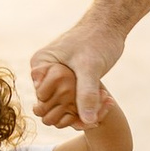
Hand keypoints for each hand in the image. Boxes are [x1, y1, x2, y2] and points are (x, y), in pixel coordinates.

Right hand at [31, 13, 125, 130]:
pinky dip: (90, 108)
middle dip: (77, 110)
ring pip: (64, 110)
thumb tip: (87, 122)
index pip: (43, 100)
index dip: (65, 102)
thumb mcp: (91, 67)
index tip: (92, 92)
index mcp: (40, 67)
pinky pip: (74, 106)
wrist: (109, 28)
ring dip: (86, 111)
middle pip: (52, 108)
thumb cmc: (97, 40)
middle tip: (105, 98)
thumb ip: (86, 94)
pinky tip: (108, 100)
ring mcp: (55, 81)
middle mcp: (44, 75)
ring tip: (108, 98)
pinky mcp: (68, 86)